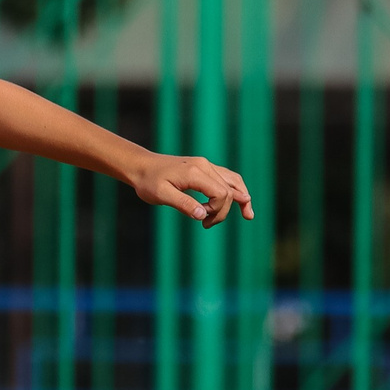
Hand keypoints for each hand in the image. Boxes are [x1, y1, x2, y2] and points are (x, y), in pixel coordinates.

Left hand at [128, 153, 253, 226]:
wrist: (140, 166)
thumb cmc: (148, 182)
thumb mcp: (161, 195)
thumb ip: (182, 204)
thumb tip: (202, 215)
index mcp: (195, 172)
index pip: (221, 193)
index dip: (217, 211)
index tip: (201, 220)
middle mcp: (204, 166)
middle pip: (229, 190)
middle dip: (223, 211)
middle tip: (205, 224)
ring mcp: (206, 165)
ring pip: (233, 181)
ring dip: (241, 198)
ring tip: (249, 215)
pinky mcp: (204, 168)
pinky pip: (226, 178)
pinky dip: (234, 190)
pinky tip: (241, 199)